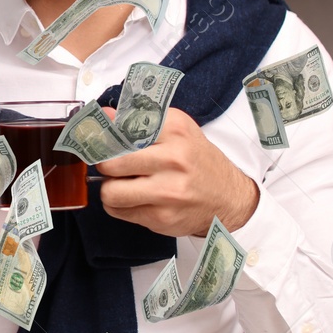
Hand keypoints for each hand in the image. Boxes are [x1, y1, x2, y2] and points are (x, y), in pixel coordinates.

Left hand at [93, 107, 258, 236]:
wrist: (230, 198)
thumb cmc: (197, 161)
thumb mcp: (176, 130)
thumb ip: (138, 121)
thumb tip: (102, 115)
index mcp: (175, 130)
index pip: (120, 130)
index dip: (105, 138)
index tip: (102, 141)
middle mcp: (173, 159)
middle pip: (110, 163)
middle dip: (106, 166)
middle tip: (114, 166)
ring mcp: (168, 191)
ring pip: (110, 192)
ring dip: (111, 189)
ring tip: (125, 184)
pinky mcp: (161, 218)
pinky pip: (118, 212)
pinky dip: (120, 206)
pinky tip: (136, 199)